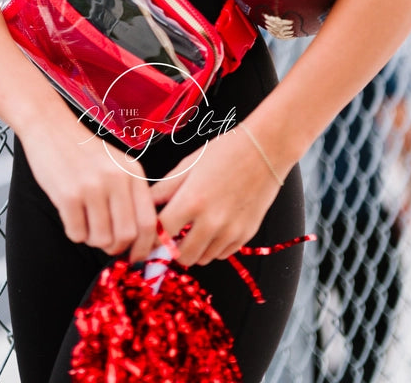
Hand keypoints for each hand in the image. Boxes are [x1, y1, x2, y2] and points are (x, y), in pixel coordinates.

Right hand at [21, 115, 158, 262]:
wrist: (50, 127)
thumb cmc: (83, 151)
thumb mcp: (116, 165)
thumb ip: (130, 195)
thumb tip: (137, 239)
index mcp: (132, 173)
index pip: (149, 222)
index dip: (144, 246)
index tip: (135, 256)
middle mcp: (116, 179)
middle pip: (126, 235)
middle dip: (115, 247)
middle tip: (104, 242)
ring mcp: (92, 187)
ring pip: (101, 239)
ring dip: (92, 240)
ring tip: (85, 222)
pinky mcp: (68, 194)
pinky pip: (77, 234)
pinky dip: (74, 233)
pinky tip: (70, 215)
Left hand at [149, 125, 281, 266]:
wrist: (264, 150)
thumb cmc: (224, 152)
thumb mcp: (189, 164)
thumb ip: (165, 188)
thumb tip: (146, 203)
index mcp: (192, 201)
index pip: (162, 234)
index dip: (153, 235)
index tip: (152, 233)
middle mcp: (212, 222)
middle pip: (182, 255)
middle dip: (173, 248)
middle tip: (172, 234)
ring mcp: (231, 231)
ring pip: (203, 259)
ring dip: (193, 249)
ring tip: (193, 229)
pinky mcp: (246, 235)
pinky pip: (222, 254)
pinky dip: (213, 247)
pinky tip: (212, 228)